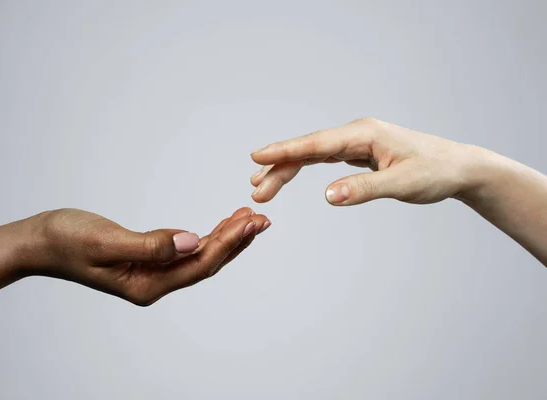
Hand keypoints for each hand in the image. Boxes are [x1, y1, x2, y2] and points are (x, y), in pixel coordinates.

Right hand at [21, 207, 270, 305]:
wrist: (41, 242)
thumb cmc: (66, 241)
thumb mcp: (106, 242)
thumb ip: (150, 245)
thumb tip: (193, 240)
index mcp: (147, 285)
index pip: (198, 265)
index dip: (227, 244)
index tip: (250, 223)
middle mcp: (154, 283)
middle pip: (206, 263)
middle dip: (236, 242)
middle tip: (261, 220)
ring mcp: (152, 273)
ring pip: (199, 257)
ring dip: (225, 238)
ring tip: (249, 219)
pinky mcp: (149, 260)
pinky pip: (186, 250)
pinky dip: (206, 236)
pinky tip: (220, 226)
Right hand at [250, 117, 486, 205]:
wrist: (459, 168)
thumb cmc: (436, 171)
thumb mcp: (402, 183)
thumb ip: (364, 189)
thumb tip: (328, 196)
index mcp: (364, 133)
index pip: (316, 143)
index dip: (285, 151)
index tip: (257, 156)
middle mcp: (356, 133)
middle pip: (308, 149)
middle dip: (279, 167)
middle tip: (255, 190)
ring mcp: (357, 142)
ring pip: (312, 154)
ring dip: (287, 168)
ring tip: (262, 184)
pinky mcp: (359, 153)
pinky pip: (324, 158)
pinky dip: (304, 167)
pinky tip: (289, 173)